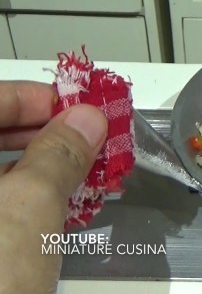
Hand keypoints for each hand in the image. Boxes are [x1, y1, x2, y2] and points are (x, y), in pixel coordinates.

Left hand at [0, 81, 106, 292]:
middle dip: (45, 134)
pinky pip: (0, 205)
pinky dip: (27, 197)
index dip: (36, 97)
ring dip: (40, 166)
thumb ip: (60, 152)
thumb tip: (87, 118)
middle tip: (91, 138)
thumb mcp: (28, 206)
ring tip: (86, 171)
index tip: (81, 105)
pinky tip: (61, 203)